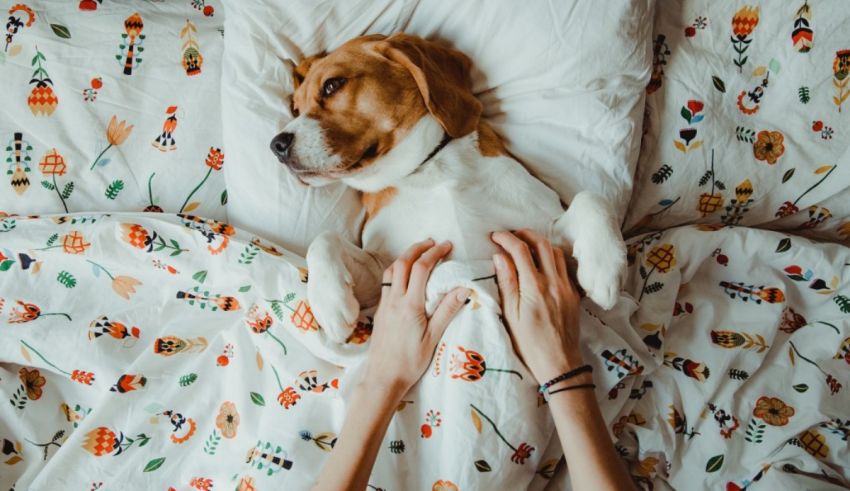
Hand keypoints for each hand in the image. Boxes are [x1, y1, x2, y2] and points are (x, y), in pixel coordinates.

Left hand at [364, 239, 470, 395]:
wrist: (382, 378)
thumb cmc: (409, 363)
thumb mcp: (433, 338)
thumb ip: (446, 311)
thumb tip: (463, 288)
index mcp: (409, 305)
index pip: (421, 269)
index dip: (434, 253)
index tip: (447, 246)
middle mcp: (394, 300)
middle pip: (402, 263)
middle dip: (417, 248)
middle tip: (432, 242)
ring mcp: (384, 305)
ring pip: (391, 271)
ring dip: (404, 257)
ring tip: (419, 253)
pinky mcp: (380, 312)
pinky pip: (386, 283)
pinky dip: (397, 270)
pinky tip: (405, 276)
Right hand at [491, 230, 583, 384]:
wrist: (559, 364)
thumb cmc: (529, 344)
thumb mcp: (510, 315)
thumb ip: (507, 283)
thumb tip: (500, 257)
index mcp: (534, 287)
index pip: (521, 250)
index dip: (506, 238)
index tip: (495, 236)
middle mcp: (553, 282)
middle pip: (542, 244)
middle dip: (525, 234)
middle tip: (510, 236)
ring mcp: (566, 287)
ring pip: (556, 252)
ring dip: (540, 243)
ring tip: (525, 247)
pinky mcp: (574, 294)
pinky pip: (565, 267)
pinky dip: (552, 257)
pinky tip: (542, 264)